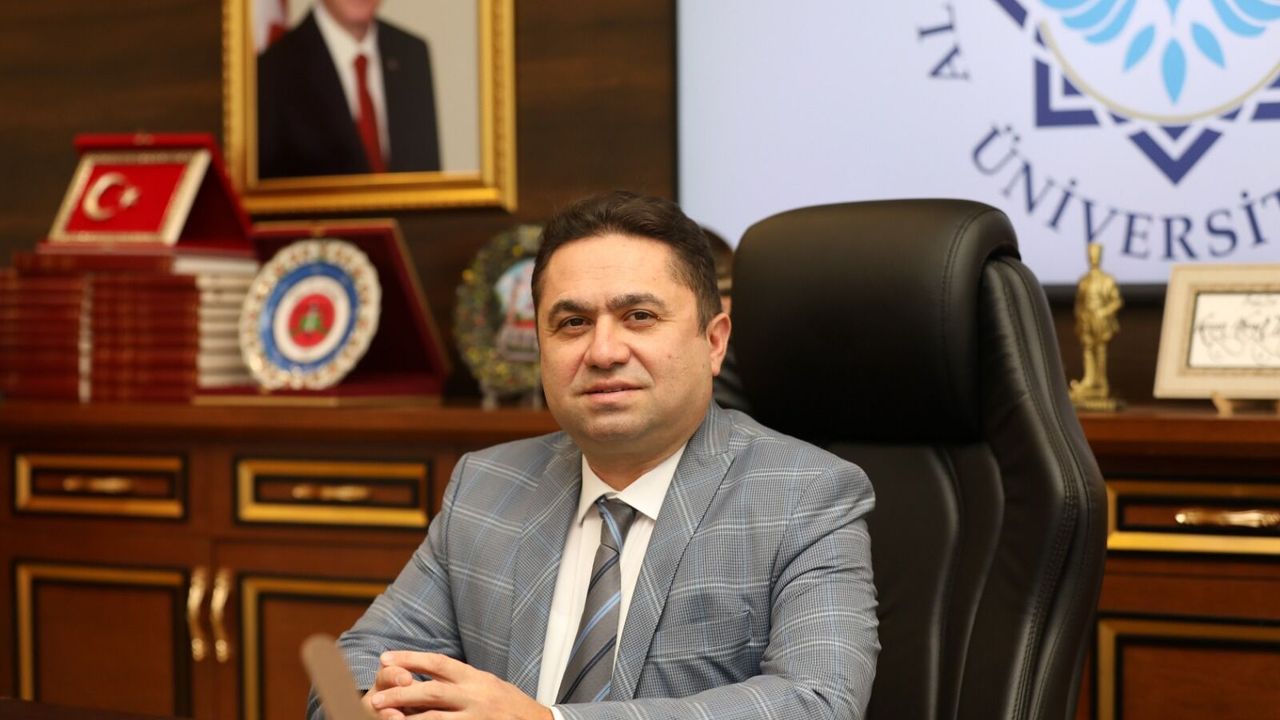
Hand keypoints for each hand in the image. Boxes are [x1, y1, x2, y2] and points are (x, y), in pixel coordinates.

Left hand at [368, 651, 552, 719]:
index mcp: (474, 677)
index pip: (438, 662)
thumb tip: (432, 672)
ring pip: (435, 717)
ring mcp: (476, 716)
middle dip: (401, 694)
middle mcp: (475, 694)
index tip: (385, 658)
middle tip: (375, 698)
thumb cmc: (510, 704)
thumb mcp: (487, 683)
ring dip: (408, 719)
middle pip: (432, 690)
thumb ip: (462, 679)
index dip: (410, 658)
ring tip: (385, 719)